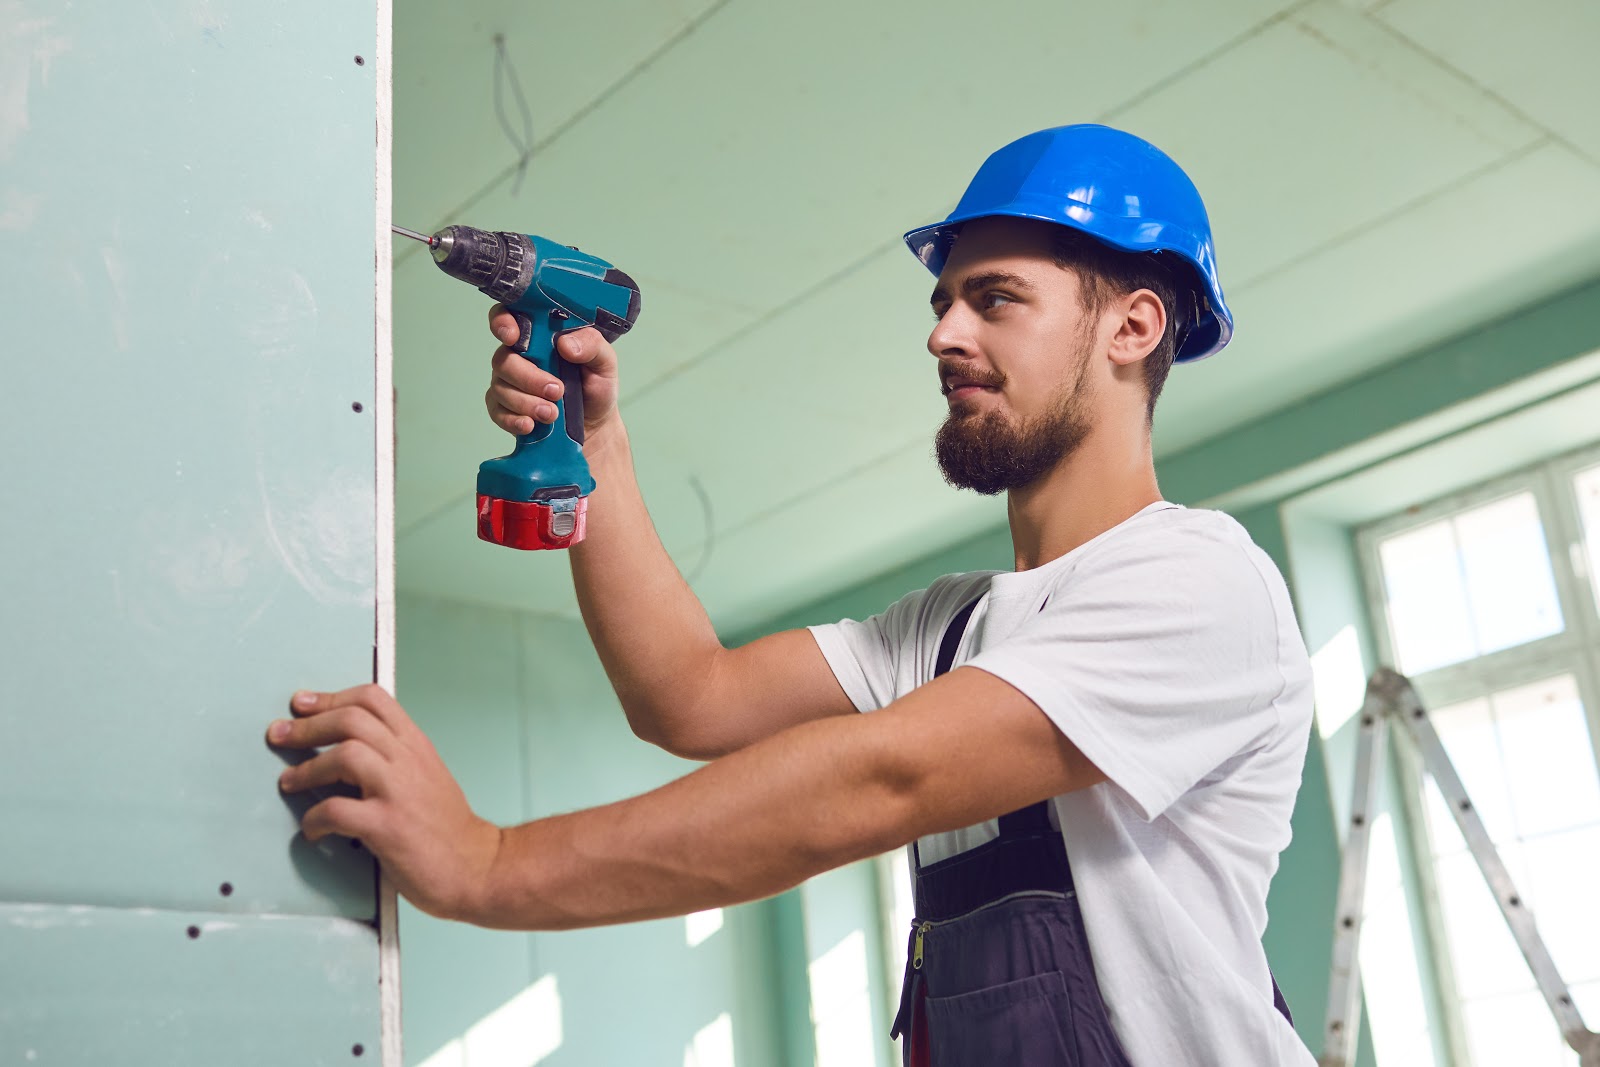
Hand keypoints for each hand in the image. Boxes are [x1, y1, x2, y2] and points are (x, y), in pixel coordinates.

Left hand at [268, 684, 501, 921]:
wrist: (477, 867)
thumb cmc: (448, 830)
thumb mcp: (427, 775)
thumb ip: (394, 757)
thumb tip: (347, 747)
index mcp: (416, 746)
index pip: (373, 699)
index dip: (331, 697)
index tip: (303, 705)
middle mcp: (408, 761)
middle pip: (352, 719)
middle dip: (308, 725)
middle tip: (280, 735)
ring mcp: (399, 793)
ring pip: (345, 755)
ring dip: (307, 768)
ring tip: (289, 782)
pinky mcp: (388, 827)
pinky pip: (338, 811)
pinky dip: (314, 819)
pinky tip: (312, 829)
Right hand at [484, 305, 620, 442]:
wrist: (595, 425)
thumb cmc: (595, 387)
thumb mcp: (605, 362)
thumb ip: (591, 345)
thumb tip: (565, 343)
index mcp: (538, 336)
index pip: (508, 318)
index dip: (502, 323)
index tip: (512, 336)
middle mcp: (519, 357)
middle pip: (503, 359)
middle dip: (528, 378)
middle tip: (556, 390)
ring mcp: (509, 383)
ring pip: (500, 387)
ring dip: (526, 402)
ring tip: (553, 413)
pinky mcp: (505, 409)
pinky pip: (497, 412)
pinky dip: (513, 420)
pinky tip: (530, 424)